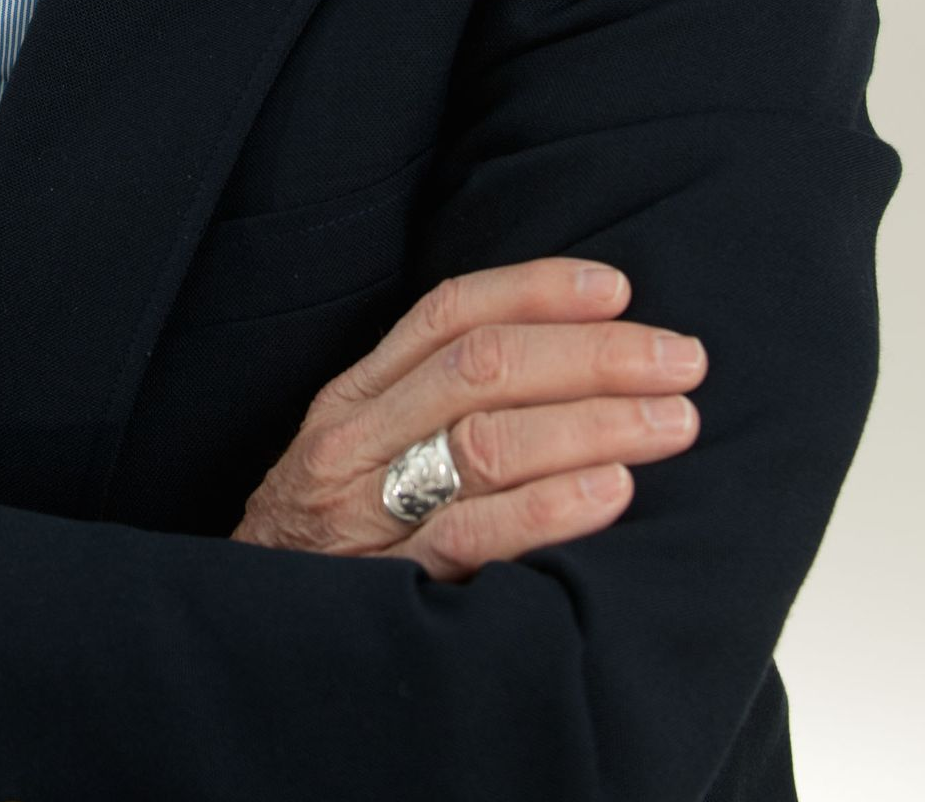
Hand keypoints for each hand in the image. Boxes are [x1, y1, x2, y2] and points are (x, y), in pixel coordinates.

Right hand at [230, 258, 704, 581]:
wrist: (242, 635)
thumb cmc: (328, 538)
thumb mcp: (359, 451)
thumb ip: (430, 405)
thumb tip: (563, 357)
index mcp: (355, 395)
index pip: (450, 314)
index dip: (537, 289)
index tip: (620, 288)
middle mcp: (356, 440)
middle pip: (482, 368)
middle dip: (593, 354)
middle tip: (682, 361)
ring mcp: (367, 514)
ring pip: (485, 441)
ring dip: (593, 423)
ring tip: (672, 422)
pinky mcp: (388, 586)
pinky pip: (474, 535)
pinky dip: (549, 507)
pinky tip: (613, 492)